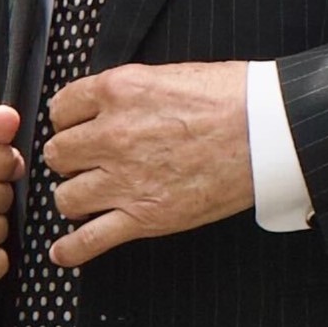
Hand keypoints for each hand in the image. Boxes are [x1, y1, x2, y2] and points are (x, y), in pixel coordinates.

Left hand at [40, 61, 250, 266]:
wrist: (268, 131)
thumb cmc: (231, 98)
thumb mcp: (168, 75)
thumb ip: (129, 92)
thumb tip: (109, 106)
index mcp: (118, 92)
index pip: (61, 108)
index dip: (68, 119)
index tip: (76, 126)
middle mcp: (112, 135)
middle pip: (58, 153)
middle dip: (71, 158)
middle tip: (87, 161)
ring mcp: (125, 179)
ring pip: (66, 196)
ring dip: (75, 197)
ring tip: (89, 196)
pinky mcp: (145, 216)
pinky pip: (91, 239)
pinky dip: (72, 249)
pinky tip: (63, 252)